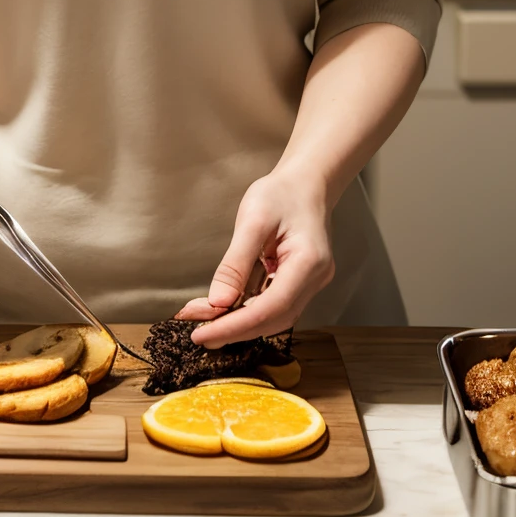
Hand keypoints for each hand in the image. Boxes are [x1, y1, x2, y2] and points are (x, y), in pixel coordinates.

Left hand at [175, 164, 334, 346]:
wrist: (306, 182)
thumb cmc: (281, 193)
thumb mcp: (253, 219)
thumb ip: (235, 262)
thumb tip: (217, 302)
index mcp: (308, 262)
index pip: (270, 307)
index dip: (235, 326)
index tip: (203, 334)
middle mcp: (315, 279)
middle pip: (274, 319)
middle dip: (235, 329)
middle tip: (200, 333)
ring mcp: (311, 283)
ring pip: (275, 317)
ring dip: (240, 322)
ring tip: (207, 320)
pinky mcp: (301, 282)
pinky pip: (274, 304)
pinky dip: (249, 309)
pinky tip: (227, 307)